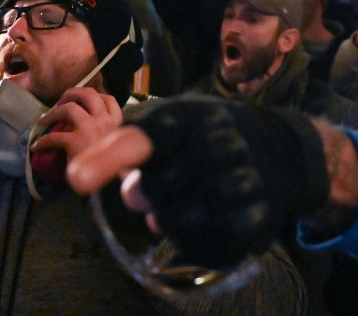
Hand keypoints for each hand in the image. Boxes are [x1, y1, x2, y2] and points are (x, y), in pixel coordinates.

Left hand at [29, 87, 122, 183]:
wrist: (111, 184)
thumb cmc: (114, 170)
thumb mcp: (116, 148)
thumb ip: (108, 139)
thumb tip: (94, 140)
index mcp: (116, 124)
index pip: (109, 100)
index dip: (96, 96)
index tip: (85, 101)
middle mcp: (104, 121)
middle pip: (88, 94)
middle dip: (73, 93)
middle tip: (62, 102)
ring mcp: (90, 128)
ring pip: (70, 108)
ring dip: (54, 112)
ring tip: (45, 120)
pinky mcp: (75, 141)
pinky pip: (54, 136)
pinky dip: (42, 141)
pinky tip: (37, 146)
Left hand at [68, 95, 328, 268]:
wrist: (281, 149)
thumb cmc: (206, 138)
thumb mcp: (171, 130)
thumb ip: (135, 153)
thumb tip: (131, 193)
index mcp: (187, 115)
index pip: (144, 136)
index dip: (108, 157)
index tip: (76, 179)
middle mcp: (218, 140)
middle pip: (158, 188)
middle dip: (151, 196)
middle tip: (163, 190)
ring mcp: (244, 175)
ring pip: (183, 220)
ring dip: (173, 221)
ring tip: (188, 204)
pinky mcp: (263, 210)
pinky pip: (215, 242)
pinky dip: (202, 240)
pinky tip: (210, 220)